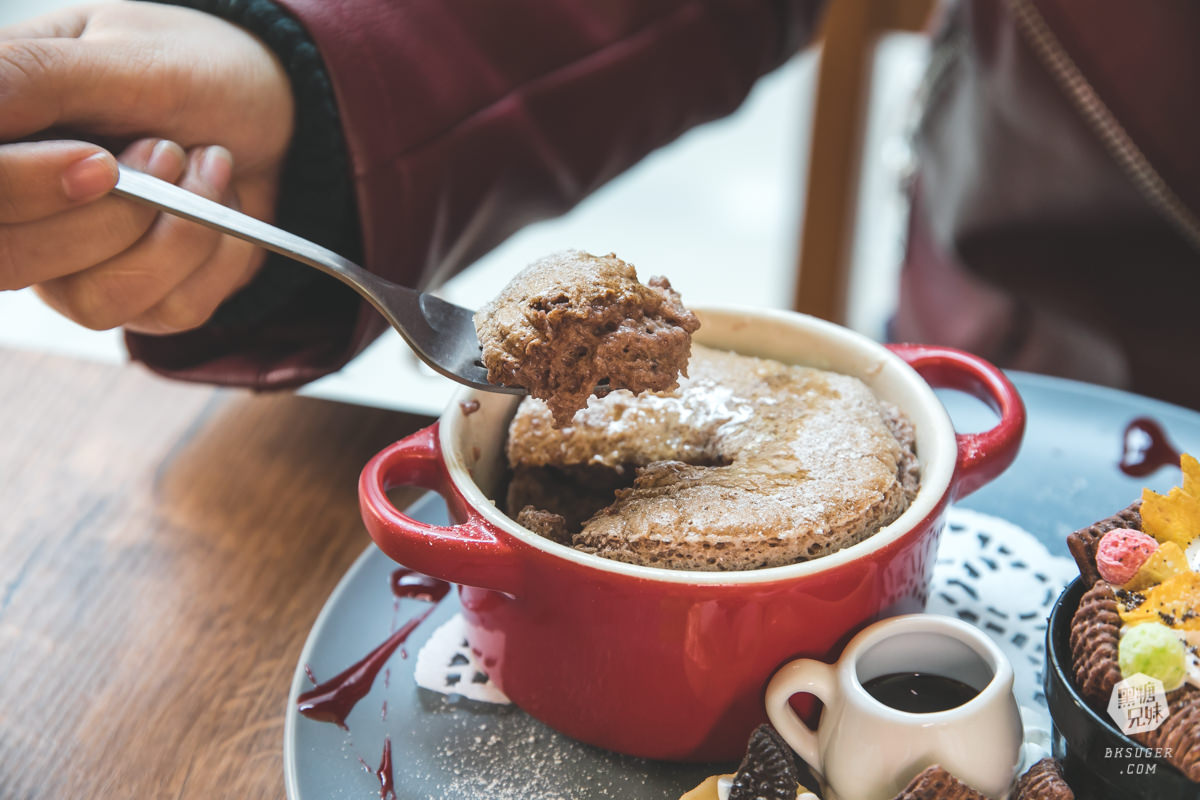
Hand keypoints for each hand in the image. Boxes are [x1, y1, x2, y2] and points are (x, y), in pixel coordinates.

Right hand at [0, 1, 294, 333]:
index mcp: (0, 139)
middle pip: (15, 258)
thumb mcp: (123, 55)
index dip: (25, 189)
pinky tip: (223, 205)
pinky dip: (216, 257)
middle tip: (171, 150)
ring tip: (208, 165)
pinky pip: (168, 309)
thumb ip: (35, 78)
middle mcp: (19, 212)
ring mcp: (72, 265)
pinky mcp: (139, 297)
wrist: (268, 109)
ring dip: (179, 235)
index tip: (104, 164)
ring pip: (98, 300)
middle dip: (118, 215)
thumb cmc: (188, 69)